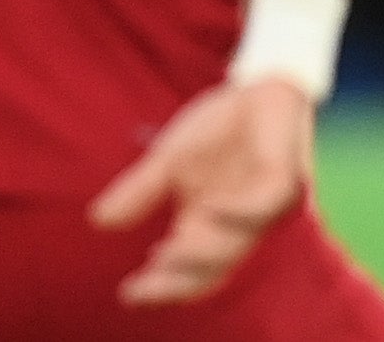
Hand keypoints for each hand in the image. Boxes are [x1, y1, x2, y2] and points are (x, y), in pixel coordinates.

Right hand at [89, 78, 315, 304]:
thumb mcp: (169, 160)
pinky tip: (210, 209)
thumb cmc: (216, 131)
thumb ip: (141, 191)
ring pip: (235, 248)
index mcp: (206, 227)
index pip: (185, 270)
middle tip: (144, 288)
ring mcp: (260, 208)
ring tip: (164, 256)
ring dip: (200, 256)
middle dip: (176, 281)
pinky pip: (264, 208)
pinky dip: (237, 214)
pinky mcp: (284, 182)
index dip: (159, 287)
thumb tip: (99, 220)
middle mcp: (233, 226)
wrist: (256, 89)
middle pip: (208, 270)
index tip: (128, 294)